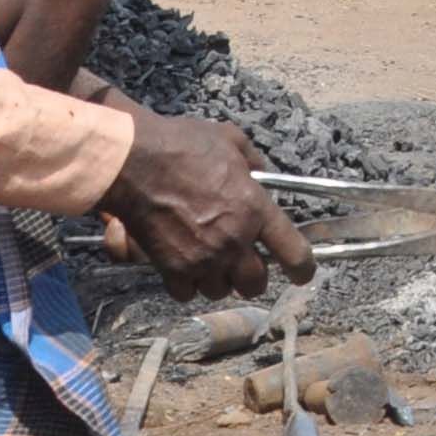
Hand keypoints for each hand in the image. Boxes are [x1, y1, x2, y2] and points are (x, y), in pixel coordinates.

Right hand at [97, 109, 311, 299]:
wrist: (133, 162)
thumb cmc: (182, 146)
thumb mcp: (231, 140)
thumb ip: (254, 161)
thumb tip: (261, 174)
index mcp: (255, 209)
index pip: (294, 252)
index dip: (303, 268)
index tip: (302, 274)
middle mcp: (234, 240)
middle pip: (256, 283)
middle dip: (252, 276)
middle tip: (243, 263)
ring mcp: (203, 258)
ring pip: (221, 291)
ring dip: (219, 280)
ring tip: (210, 262)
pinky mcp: (172, 269)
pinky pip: (188, 294)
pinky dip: (187, 285)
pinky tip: (183, 267)